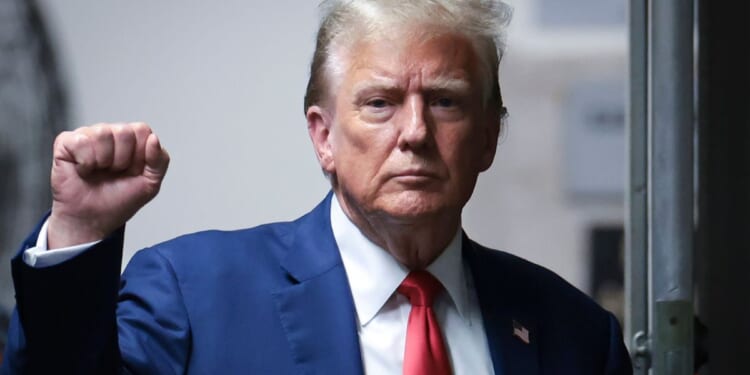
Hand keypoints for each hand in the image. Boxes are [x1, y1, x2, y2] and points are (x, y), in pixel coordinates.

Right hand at [47, 122, 169, 248]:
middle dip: (122, 159)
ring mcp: (88, 136)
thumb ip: (160, 161)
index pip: (142, 130)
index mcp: (131, 140)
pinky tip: (84, 170)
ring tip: (98, 171)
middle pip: (124, 131)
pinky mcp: (66, 142)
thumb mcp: (150, 184)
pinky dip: (85, 161)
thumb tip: (153, 138)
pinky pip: (81, 140)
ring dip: (104, 160)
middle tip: (113, 173)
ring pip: (102, 133)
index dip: (140, 155)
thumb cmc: (118, 201)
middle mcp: (110, 134)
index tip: (133, 171)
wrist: (92, 220)